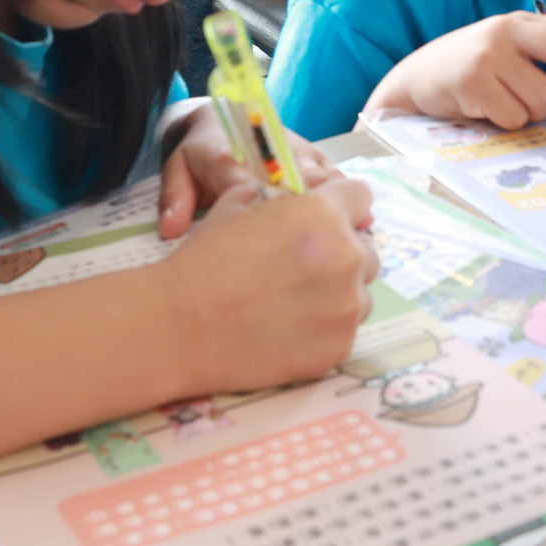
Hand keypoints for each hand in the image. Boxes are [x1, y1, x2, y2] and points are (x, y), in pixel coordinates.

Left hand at [158, 112, 341, 237]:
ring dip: (338, 210)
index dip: (266, 215)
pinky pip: (337, 176)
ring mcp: (299, 152)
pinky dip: (349, 199)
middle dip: (315, 216)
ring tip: (354, 241)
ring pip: (325, 181)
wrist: (220, 117)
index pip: (252, 186)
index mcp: (234, 158)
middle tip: (329, 250)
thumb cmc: (200, 152)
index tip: (277, 244)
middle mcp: (274, 152)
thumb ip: (176, 198)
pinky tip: (362, 224)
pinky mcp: (315, 155)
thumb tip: (173, 230)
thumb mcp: (177, 170)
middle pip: (300, 184)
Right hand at [162, 177, 377, 392]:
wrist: (180, 325)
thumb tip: (293, 199)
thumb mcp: (237, 204)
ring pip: (360, 294)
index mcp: (324, 214)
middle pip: (365, 250)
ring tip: (294, 303)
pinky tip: (289, 330)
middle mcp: (347, 258)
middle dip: (341, 254)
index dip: (341, 206)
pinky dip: (325, 329)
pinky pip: (345, 331)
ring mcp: (346, 308)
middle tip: (304, 268)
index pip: (360, 197)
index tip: (327, 221)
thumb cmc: (205, 260)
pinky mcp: (338, 348)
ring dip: (338, 294)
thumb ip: (278, 198)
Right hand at [369, 11, 545, 130]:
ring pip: (542, 96)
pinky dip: (508, 124)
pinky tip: (485, 112)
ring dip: (533, 114)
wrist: (414, 81)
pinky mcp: (472, 82)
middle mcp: (506, 30)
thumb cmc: (470, 72)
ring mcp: (488, 54)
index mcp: (521, 22)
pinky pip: (514, 117)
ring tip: (506, 106)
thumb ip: (543, 60)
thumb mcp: (507, 53)